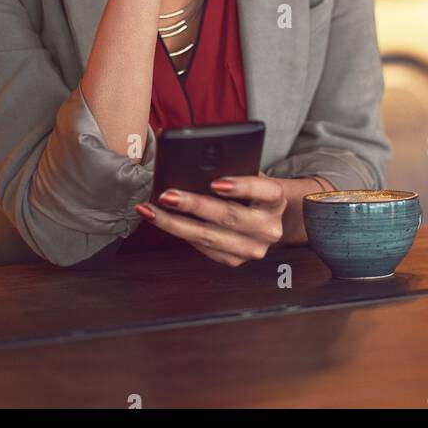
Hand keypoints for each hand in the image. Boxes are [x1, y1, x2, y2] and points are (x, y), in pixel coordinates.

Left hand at [135, 173, 285, 265]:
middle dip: (194, 206)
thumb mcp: (252, 175)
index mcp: (276, 199)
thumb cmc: (252, 190)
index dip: (240, 186)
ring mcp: (253, 248)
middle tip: (167, 195)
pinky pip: (203, 247)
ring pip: (209, 237)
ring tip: (152, 210)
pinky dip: (180, 233)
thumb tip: (195, 166)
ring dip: (175, 224)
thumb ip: (233, 171)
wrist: (267, 217)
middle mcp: (269, 227)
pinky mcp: (235, 260)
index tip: (214, 182)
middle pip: (229, 216)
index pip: (263, 190)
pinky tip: (161, 221)